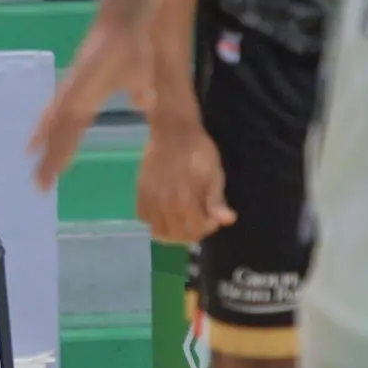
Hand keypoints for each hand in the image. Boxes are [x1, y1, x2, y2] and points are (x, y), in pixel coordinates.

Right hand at [29, 0, 150, 188]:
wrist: (120, 18)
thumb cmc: (132, 45)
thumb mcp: (141, 70)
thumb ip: (140, 89)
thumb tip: (144, 103)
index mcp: (86, 97)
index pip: (68, 133)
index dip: (58, 156)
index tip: (49, 179)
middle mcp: (72, 96)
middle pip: (55, 132)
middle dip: (47, 158)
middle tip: (38, 185)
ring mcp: (70, 88)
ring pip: (51, 119)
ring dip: (42, 139)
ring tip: (30, 156)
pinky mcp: (74, 81)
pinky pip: (55, 107)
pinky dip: (47, 121)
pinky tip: (45, 127)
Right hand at [134, 109, 237, 244]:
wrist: (173, 131)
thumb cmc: (199, 151)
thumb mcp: (215, 174)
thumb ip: (217, 201)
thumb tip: (227, 221)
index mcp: (185, 202)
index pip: (197, 231)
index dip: (209, 226)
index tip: (213, 215)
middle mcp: (164, 205)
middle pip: (177, 236)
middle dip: (191, 231)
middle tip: (199, 217)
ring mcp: (150, 199)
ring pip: (158, 231)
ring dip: (171, 230)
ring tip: (181, 217)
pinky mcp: (140, 192)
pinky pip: (143, 217)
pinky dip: (154, 219)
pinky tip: (164, 209)